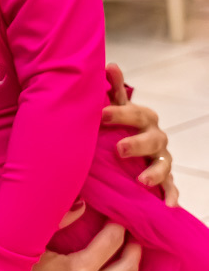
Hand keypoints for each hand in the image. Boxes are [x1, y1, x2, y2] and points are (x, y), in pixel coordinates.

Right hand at [18, 221, 140, 270]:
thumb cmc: (9, 269)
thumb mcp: (33, 241)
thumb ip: (60, 219)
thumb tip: (83, 203)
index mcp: (77, 270)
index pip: (112, 242)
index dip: (118, 227)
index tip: (118, 219)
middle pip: (127, 269)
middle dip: (133, 250)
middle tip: (132, 239)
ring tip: (128, 262)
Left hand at [103, 63, 177, 205]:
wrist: (131, 148)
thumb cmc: (120, 125)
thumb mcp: (115, 108)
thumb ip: (112, 89)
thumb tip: (110, 64)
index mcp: (142, 117)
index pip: (133, 112)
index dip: (118, 113)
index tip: (100, 116)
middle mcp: (155, 136)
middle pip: (151, 138)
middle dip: (136, 143)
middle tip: (119, 149)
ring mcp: (161, 157)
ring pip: (163, 163)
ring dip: (154, 172)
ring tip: (141, 182)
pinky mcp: (164, 178)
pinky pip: (170, 186)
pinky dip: (171, 195)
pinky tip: (169, 205)